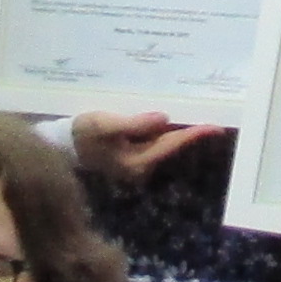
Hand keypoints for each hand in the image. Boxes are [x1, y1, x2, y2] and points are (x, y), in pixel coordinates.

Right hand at [71, 112, 224, 185]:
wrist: (65, 145)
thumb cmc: (83, 134)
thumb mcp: (106, 125)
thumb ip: (135, 123)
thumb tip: (163, 119)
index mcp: (138, 161)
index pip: (171, 144)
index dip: (194, 134)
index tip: (215, 127)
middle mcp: (142, 167)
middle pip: (172, 145)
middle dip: (192, 132)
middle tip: (215, 118)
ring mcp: (138, 163)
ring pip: (165, 144)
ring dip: (180, 130)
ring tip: (200, 114)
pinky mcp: (134, 156)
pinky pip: (155, 142)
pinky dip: (166, 131)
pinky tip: (174, 119)